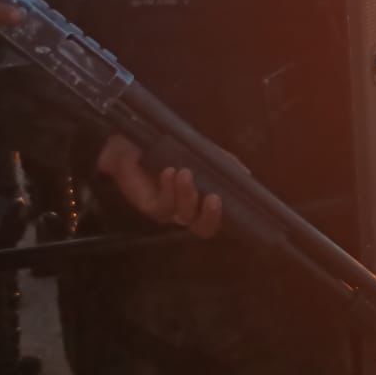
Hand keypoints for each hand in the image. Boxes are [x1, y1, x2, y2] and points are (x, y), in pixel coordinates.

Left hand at [95, 134, 222, 237]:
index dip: (223, 215)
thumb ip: (222, 162)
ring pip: (184, 215)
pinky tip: (168, 172)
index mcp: (201, 201)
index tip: (226, 197)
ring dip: (187, 195)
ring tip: (184, 172)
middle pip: (203, 229)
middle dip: (210, 217)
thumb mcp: (200, 152)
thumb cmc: (167, 149)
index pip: (216, 218)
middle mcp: (186, 210)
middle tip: (213, 197)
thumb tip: (244, 173)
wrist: (130, 145)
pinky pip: (163, 206)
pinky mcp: (149, 207)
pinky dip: (168, 189)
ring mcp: (168, 210)